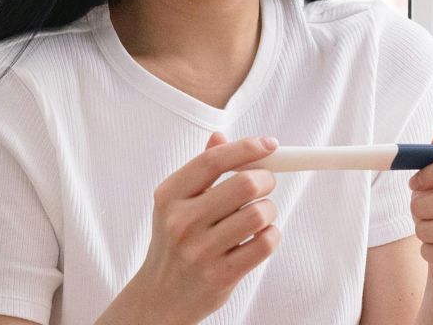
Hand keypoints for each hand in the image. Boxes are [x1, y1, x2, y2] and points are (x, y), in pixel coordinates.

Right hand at [127, 132, 281, 323]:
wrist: (160, 295)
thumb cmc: (174, 243)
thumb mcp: (175, 203)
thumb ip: (200, 171)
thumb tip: (220, 137)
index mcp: (170, 196)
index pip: (213, 161)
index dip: (246, 148)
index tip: (269, 144)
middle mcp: (182, 221)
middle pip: (244, 185)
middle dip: (267, 178)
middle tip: (267, 182)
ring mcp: (201, 250)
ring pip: (259, 214)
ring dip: (270, 210)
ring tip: (261, 213)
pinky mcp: (221, 274)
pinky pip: (264, 243)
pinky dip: (271, 234)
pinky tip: (260, 236)